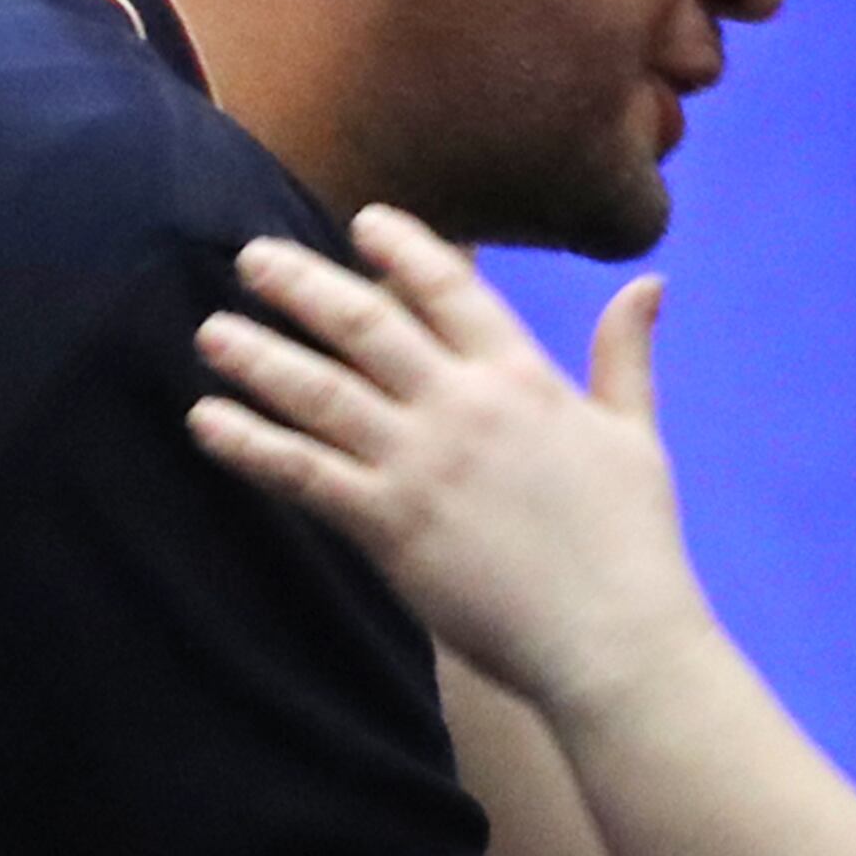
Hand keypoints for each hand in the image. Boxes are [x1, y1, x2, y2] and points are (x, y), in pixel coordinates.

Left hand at [188, 208, 712, 721]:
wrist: (613, 635)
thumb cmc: (633, 542)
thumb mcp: (635, 435)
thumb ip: (624, 354)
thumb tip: (648, 283)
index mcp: (524, 378)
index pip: (452, 287)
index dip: (402, 248)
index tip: (361, 221)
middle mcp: (463, 406)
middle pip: (366, 323)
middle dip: (303, 285)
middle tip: (251, 258)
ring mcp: (420, 464)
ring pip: (319, 391)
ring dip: (258, 357)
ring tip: (211, 332)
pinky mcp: (388, 525)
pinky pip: (301, 472)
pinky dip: (248, 443)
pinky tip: (207, 421)